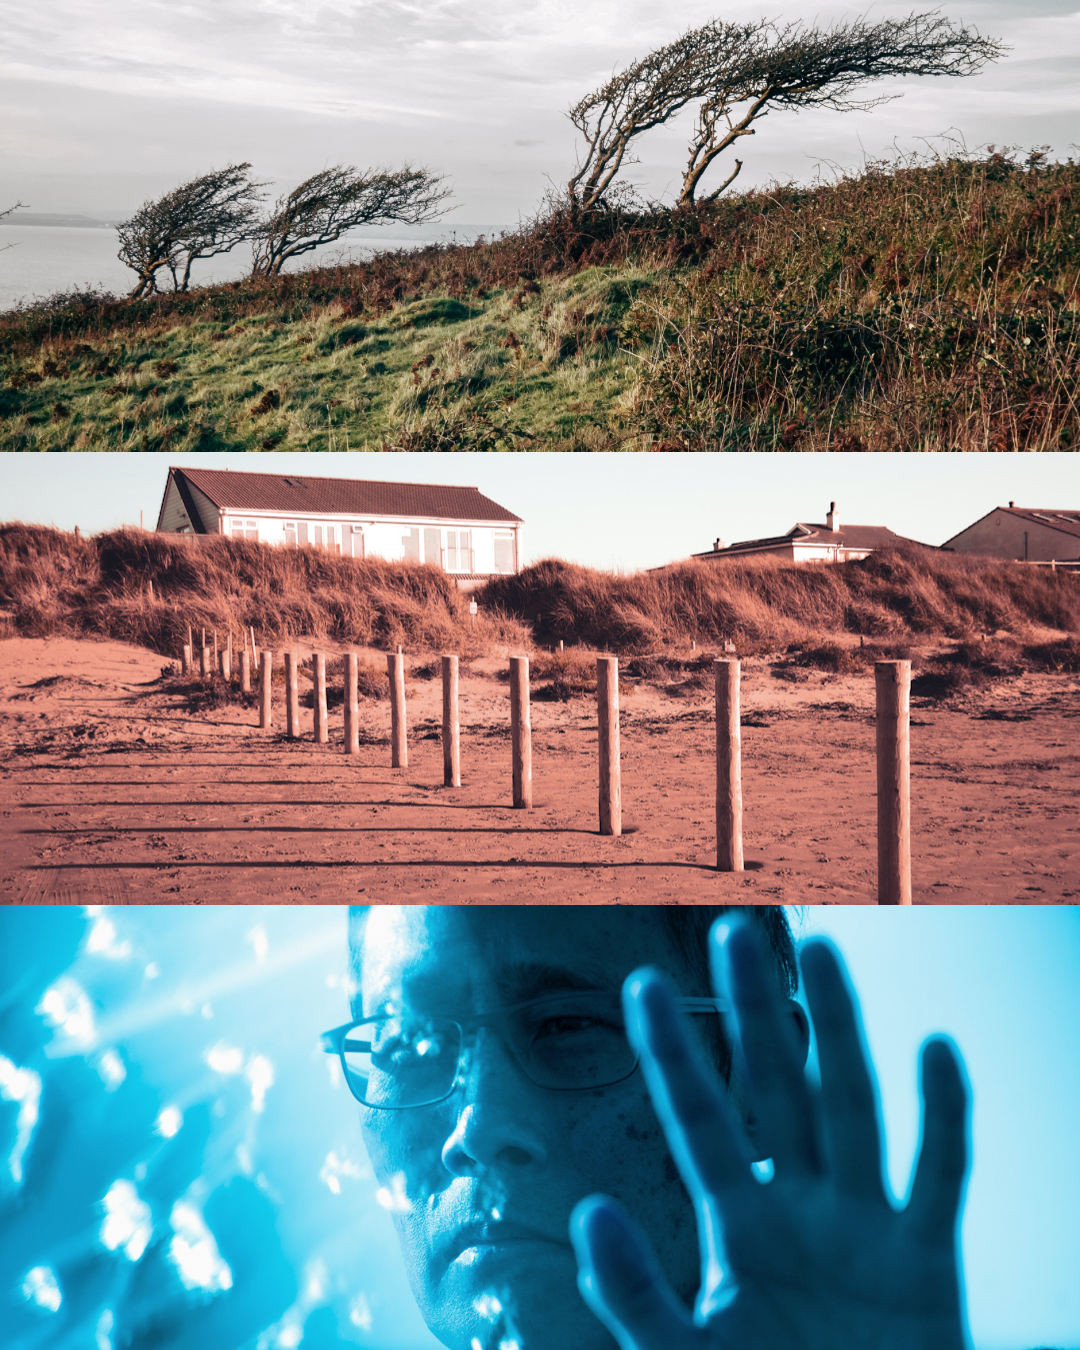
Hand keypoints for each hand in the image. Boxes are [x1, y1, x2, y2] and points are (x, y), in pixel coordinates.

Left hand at [570, 921, 970, 1349]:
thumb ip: (632, 1294)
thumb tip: (588, 1211)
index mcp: (737, 1229)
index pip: (697, 1118)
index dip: (671, 1051)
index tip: (642, 982)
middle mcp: (799, 1209)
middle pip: (774, 1087)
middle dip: (753, 1011)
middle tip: (732, 931)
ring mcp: (863, 1228)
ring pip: (851, 1106)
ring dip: (839, 1030)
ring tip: (820, 952)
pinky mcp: (926, 1263)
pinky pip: (939, 1177)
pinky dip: (944, 1118)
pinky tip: (936, 1049)